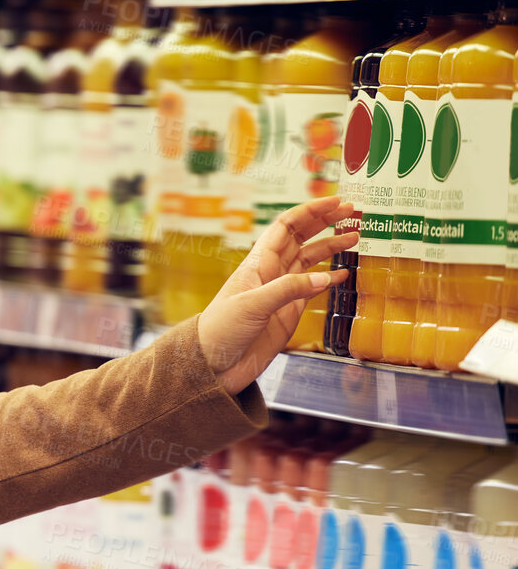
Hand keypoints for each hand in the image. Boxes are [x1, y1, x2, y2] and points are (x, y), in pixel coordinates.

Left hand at [197, 195, 356, 394]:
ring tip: (355, 238)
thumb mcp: (253, 305)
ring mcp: (280, 292)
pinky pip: (311, 288)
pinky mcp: (287, 313)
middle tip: (353, 212)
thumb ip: (289, 289)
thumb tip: (326, 275)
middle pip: (301, 238)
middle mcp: (270, 273)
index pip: (286, 227)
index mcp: (257, 264)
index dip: (310, 211)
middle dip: (325, 222)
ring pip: (309, 261)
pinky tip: (343, 273)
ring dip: (331, 247)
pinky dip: (328, 278)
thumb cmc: (221, 331)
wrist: (213, 366)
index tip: (336, 202)